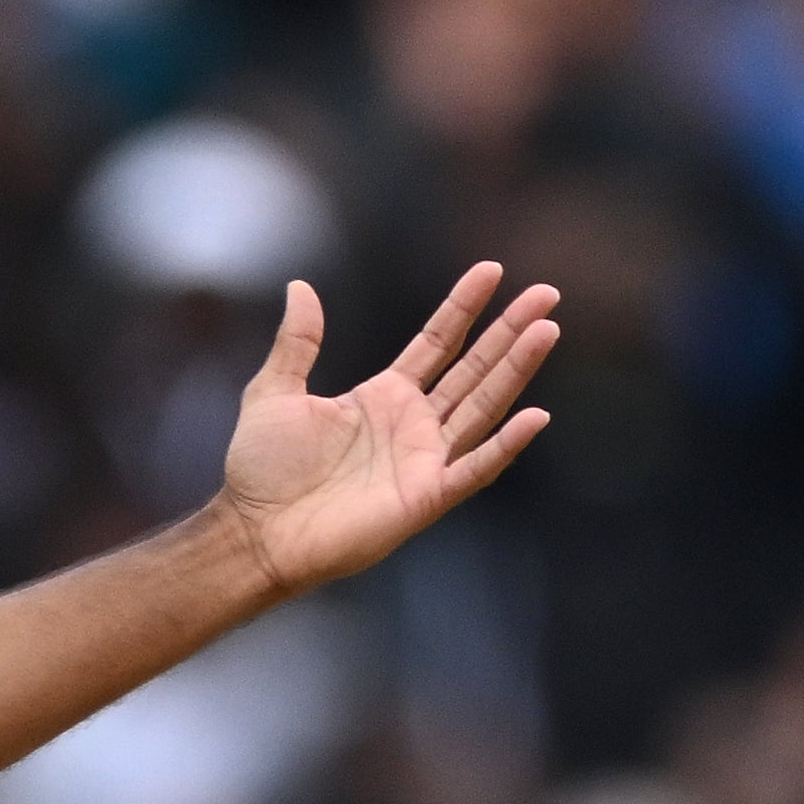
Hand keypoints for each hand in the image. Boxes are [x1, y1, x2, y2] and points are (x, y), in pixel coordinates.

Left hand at [207, 268, 558, 600]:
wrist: (255, 532)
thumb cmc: (262, 471)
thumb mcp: (275, 390)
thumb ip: (297, 341)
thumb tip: (299, 286)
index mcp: (383, 398)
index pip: (437, 343)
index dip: (464, 307)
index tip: (492, 271)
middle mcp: (413, 426)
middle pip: (474, 369)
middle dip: (510, 331)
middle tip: (546, 294)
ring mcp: (424, 461)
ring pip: (483, 407)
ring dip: (516, 370)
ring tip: (547, 330)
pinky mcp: (426, 498)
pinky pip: (475, 469)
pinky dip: (506, 445)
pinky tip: (536, 416)